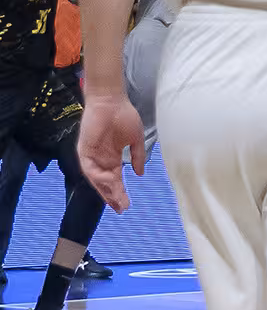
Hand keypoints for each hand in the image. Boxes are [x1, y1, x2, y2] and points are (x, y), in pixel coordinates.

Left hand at [78, 92, 144, 213]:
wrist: (111, 101)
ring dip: (106, 191)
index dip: (120, 193)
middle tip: (122, 209)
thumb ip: (137, 157)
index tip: (127, 205)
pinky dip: (98, 177)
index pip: (115, 180)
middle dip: (113, 197)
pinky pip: (89, 168)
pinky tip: (110, 182)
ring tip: (117, 201)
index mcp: (112, 158)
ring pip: (97, 180)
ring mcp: (92, 156)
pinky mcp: (84, 150)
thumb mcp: (135, 140)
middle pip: (105, 184)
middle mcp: (101, 160)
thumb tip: (140, 174)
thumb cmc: (124, 116)